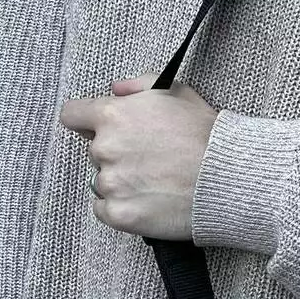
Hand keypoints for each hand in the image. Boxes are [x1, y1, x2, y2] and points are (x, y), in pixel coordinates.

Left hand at [59, 71, 219, 239]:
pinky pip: (103, 210)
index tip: (100, 129)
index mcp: (112, 115)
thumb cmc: (204, 133)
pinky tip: (146, 200)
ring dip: (120, 181)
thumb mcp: (175, 91)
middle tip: (149, 158)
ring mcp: (111, 183)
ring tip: (154, 181)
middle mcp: (105, 148)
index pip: (72, 115)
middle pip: (95, 150)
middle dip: (116, 152)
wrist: (227, 177)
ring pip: (101, 180)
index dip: (87, 121)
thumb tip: (115, 90)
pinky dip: (120, 207)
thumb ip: (137, 84)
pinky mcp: (119, 214)